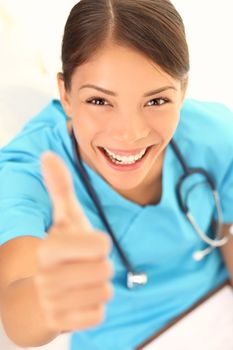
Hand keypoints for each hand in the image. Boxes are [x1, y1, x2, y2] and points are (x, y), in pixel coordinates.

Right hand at [35, 152, 113, 332]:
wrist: (38, 293)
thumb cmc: (59, 250)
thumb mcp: (63, 218)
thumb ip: (59, 187)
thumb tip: (47, 155)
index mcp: (49, 248)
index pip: (101, 246)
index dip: (98, 244)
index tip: (86, 245)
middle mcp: (48, 276)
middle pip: (105, 270)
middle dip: (99, 266)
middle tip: (83, 265)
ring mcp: (54, 303)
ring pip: (104, 293)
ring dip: (98, 286)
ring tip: (81, 281)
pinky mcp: (64, 322)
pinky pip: (98, 315)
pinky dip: (94, 307)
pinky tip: (79, 300)